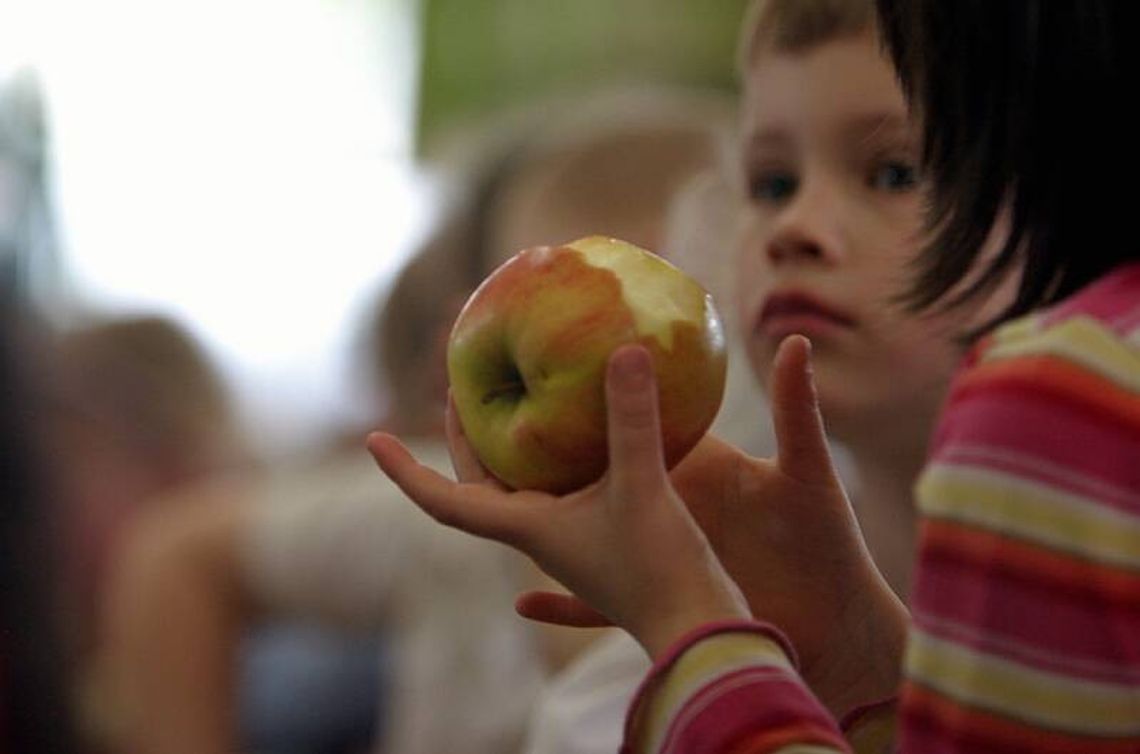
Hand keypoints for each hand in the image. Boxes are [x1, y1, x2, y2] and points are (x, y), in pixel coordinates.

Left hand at [368, 345, 750, 658]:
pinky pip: (566, 486)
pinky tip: (575, 436)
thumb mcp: (643, 487)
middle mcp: (540, 533)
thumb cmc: (660, 572)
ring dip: (508, 444)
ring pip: (522, 484)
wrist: (700, 633)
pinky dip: (558, 457)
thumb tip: (626, 350)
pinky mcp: (606, 535)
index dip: (404, 471)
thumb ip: (632, 421)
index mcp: (527, 528)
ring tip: (511, 397)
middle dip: (464, 438)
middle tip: (458, 389)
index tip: (371, 438)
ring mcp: (571, 537)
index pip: (445, 500)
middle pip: (480, 483)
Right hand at [513, 336, 908, 715]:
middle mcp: (660, 503)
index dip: (582, 399)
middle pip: (580, 475)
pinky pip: (587, 606)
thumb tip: (794, 339)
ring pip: (576, 535)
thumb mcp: (806, 475)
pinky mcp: (656, 600)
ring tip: (485, 503)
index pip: (622, 423)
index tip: (532, 368)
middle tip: (482, 421)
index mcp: (688, 467)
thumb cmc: (825, 547)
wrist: (837, 626)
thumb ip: (796, 411)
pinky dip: (557, 605)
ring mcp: (652, 553)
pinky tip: (522, 605)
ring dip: (535, 521)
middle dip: (531, 453)